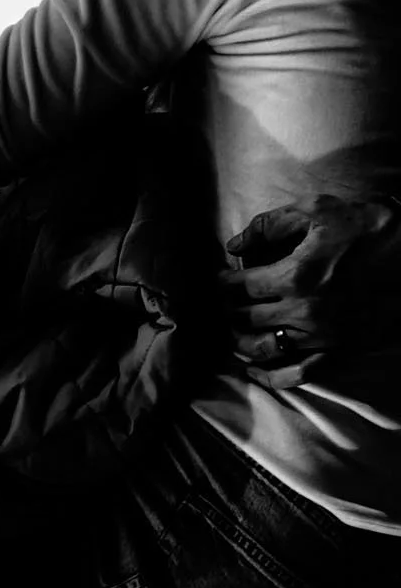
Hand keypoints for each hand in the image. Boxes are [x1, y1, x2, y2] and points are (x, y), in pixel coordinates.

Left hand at [219, 192, 400, 375]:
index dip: (223, 284)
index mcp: (295, 275)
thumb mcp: (319, 210)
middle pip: (246, 318)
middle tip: (225, 304)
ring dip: (240, 343)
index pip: (240, 287)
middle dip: (228, 310)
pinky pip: (299, 374)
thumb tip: (234, 245)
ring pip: (263, 349)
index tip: (220, 280)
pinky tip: (254, 372)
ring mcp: (322, 334)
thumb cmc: (367, 226)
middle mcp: (304, 310)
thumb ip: (270, 224)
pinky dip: (272, 377)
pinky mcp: (340, 349)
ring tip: (234, 332)